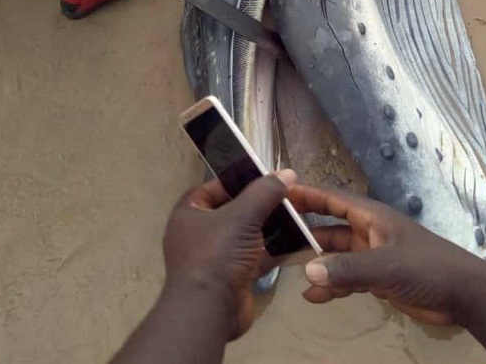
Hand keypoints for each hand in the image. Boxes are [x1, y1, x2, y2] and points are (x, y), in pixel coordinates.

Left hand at [163, 170, 295, 339]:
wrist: (209, 311)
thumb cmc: (217, 254)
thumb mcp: (242, 215)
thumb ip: (265, 192)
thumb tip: (287, 173)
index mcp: (190, 214)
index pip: (213, 188)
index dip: (237, 180)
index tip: (264, 177)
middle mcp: (200, 234)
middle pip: (234, 210)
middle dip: (260, 204)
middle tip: (286, 196)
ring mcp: (216, 257)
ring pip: (247, 234)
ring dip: (269, 227)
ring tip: (296, 215)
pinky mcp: (232, 277)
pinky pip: (255, 256)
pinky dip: (273, 249)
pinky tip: (296, 241)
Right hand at [289, 185, 485, 326]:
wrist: (463, 294)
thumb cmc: (427, 268)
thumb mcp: (386, 267)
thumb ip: (348, 270)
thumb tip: (307, 271)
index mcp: (373, 217)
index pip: (333, 199)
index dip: (308, 194)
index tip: (280, 191)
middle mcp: (370, 231)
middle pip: (331, 225)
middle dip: (306, 228)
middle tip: (274, 230)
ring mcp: (374, 255)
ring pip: (337, 254)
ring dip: (317, 261)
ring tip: (286, 266)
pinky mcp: (379, 277)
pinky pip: (348, 277)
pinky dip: (332, 284)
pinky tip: (314, 296)